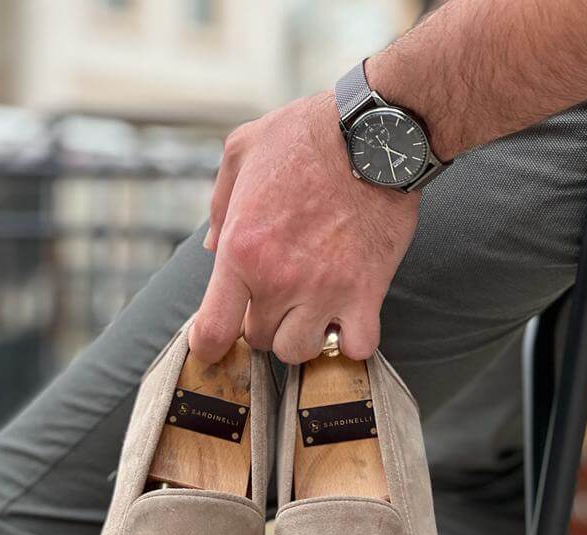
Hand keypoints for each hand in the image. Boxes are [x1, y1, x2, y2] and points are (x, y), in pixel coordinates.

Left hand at [189, 90, 420, 364]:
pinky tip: (350, 318)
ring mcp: (324, 291)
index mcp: (241, 249)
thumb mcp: (242, 151)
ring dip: (303, 335)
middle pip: (259, 340)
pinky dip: (352, 341)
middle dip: (264, 322)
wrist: (377, 132)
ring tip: (312, 307)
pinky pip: (356, 348)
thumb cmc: (308, 135)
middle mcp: (279, 279)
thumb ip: (219, 205)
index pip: (212, 331)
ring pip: (299, 351)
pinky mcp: (366, 294)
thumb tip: (211, 249)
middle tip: (279, 295)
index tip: (215, 343)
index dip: (209, 346)